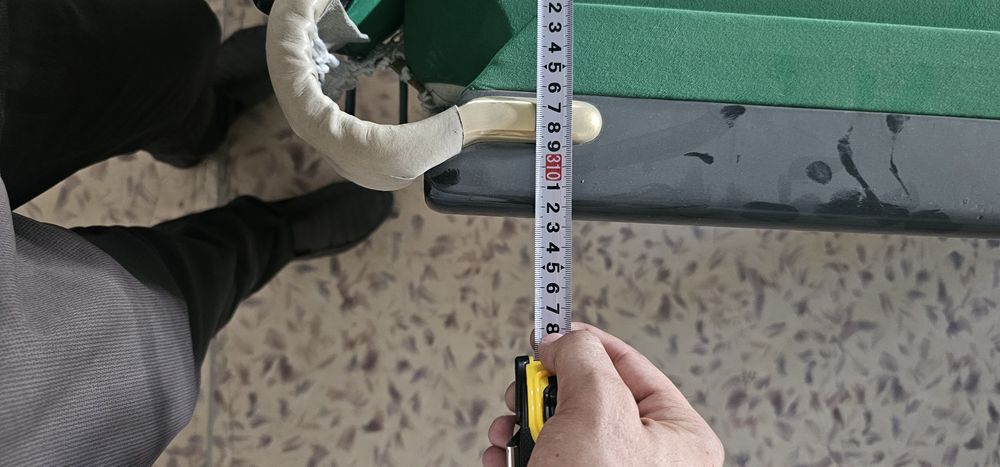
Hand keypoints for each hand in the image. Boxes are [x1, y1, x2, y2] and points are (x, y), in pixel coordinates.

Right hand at [482, 323, 723, 466]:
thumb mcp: (597, 410)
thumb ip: (582, 359)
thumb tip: (562, 341)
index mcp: (678, 436)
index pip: (629, 366)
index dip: (585, 344)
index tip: (548, 334)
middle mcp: (648, 459)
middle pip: (589, 397)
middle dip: (544, 392)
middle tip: (523, 390)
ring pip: (559, 430)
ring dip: (522, 425)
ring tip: (506, 433)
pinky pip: (545, 461)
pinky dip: (516, 455)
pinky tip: (501, 457)